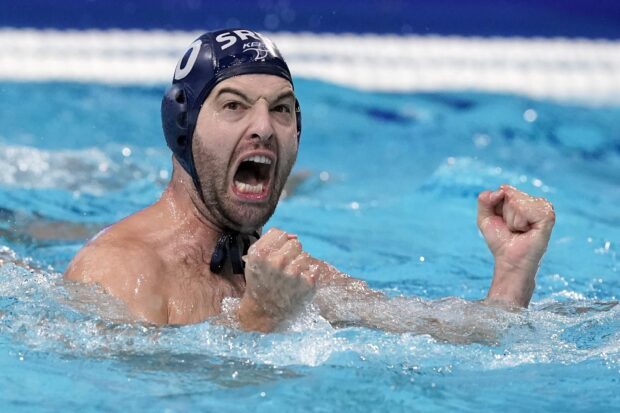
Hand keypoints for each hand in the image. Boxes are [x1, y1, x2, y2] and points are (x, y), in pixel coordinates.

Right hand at [237, 228, 318, 331]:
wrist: (264, 311)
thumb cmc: (260, 281)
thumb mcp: (254, 259)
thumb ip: (270, 241)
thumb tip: (294, 236)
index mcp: (261, 254)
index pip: (280, 234)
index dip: (279, 244)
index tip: (275, 256)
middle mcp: (277, 262)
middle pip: (295, 243)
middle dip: (291, 254)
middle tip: (284, 268)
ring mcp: (293, 273)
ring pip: (305, 255)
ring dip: (300, 265)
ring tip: (290, 278)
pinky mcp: (308, 283)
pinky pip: (314, 268)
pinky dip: (308, 275)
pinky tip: (298, 284)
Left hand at [477, 185, 554, 306]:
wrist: (509, 260)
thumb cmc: (500, 240)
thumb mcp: (484, 218)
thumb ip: (484, 199)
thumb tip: (502, 189)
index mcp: (522, 199)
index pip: (503, 190)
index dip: (496, 207)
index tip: (503, 222)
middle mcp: (534, 201)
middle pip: (509, 195)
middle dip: (504, 214)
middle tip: (512, 228)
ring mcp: (543, 208)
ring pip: (516, 201)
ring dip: (512, 219)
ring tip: (519, 230)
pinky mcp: (548, 216)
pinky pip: (525, 209)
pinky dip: (520, 222)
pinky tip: (527, 230)